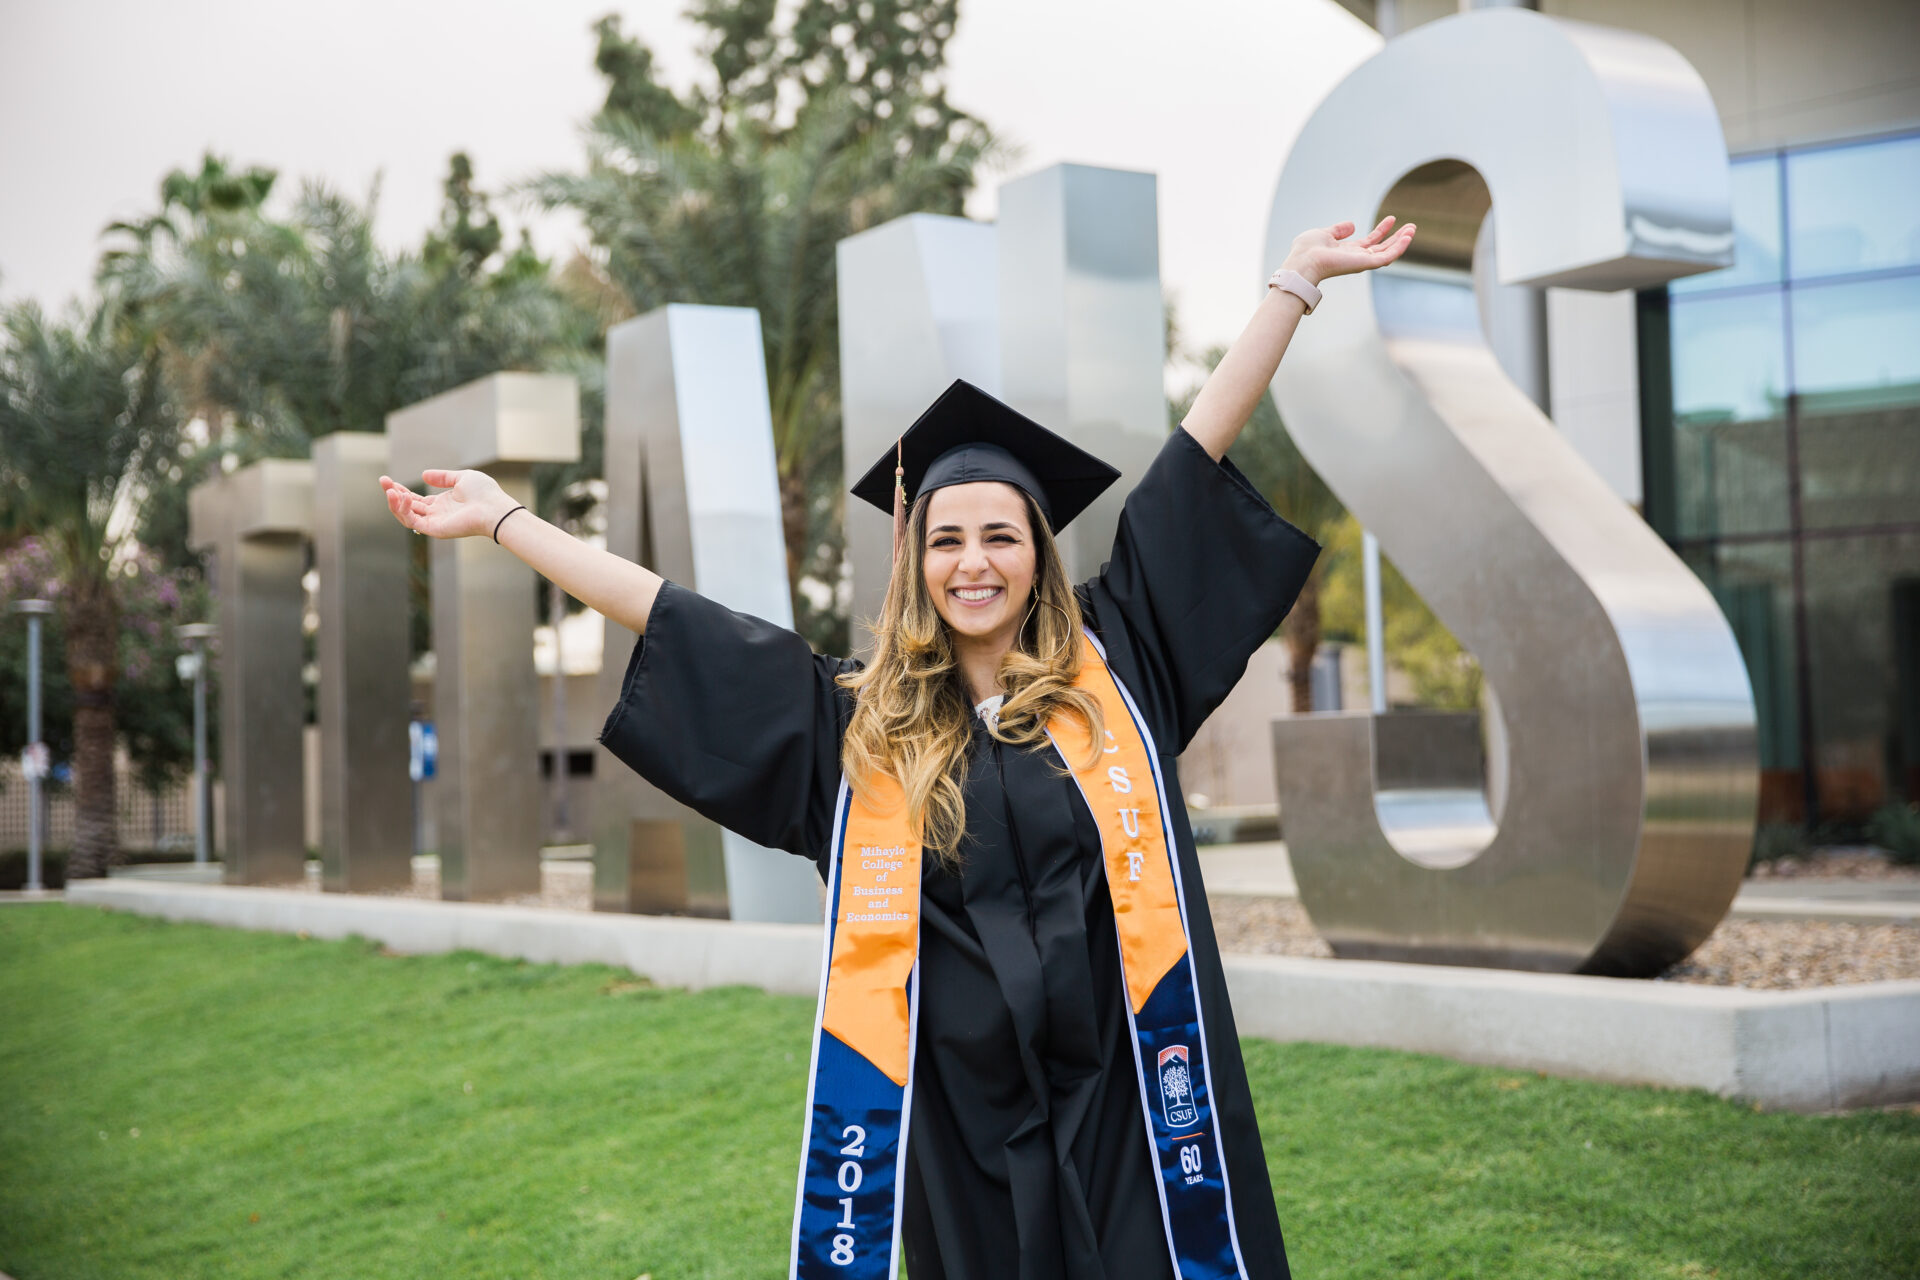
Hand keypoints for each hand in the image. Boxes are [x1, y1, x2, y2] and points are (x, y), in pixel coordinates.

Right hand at [378, 469, 515, 539]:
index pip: (415, 499)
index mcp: (442, 504)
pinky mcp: (434, 529)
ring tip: (389, 489)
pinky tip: (401, 496)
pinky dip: (403, 510)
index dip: (400, 490)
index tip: (388, 480)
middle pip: (407, 506)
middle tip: (383, 481)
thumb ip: (443, 477)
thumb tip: (424, 475)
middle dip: (393, 494)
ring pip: (406, 515)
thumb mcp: (461, 478)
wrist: (494, 508)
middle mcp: (436, 514)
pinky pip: (412, 521)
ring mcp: (434, 523)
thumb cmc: (484, 493)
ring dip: (394, 502)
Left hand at [1283, 216, 1415, 285]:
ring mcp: (1362, 261)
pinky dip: (1399, 248)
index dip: (1381, 231)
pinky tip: (1408, 237)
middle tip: (1411, 226)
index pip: (1370, 242)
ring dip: (1402, 241)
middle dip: (1397, 238)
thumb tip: (1352, 225)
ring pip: (1388, 253)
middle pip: (1382, 248)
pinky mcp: (1365, 264)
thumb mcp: (1324, 233)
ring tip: (1413, 229)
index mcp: (1347, 252)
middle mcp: (1356, 258)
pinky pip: (1387, 257)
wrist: (1303, 260)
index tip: (1391, 219)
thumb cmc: (1307, 250)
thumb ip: (1338, 230)